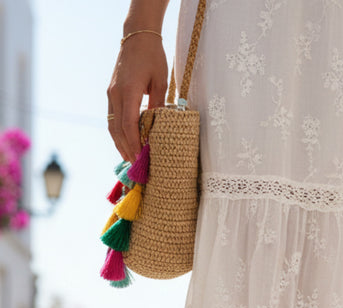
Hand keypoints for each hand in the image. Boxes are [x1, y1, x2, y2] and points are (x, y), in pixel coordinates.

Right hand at [107, 35, 167, 163]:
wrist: (137, 37)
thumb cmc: (153, 57)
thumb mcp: (161, 80)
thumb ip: (157, 104)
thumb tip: (156, 126)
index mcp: (128, 91)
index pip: (129, 124)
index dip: (134, 143)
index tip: (140, 157)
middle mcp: (116, 94)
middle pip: (118, 129)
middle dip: (126, 148)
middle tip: (136, 165)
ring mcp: (111, 94)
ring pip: (112, 125)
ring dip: (119, 143)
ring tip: (129, 158)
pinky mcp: (111, 93)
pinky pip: (112, 118)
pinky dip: (117, 132)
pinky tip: (124, 142)